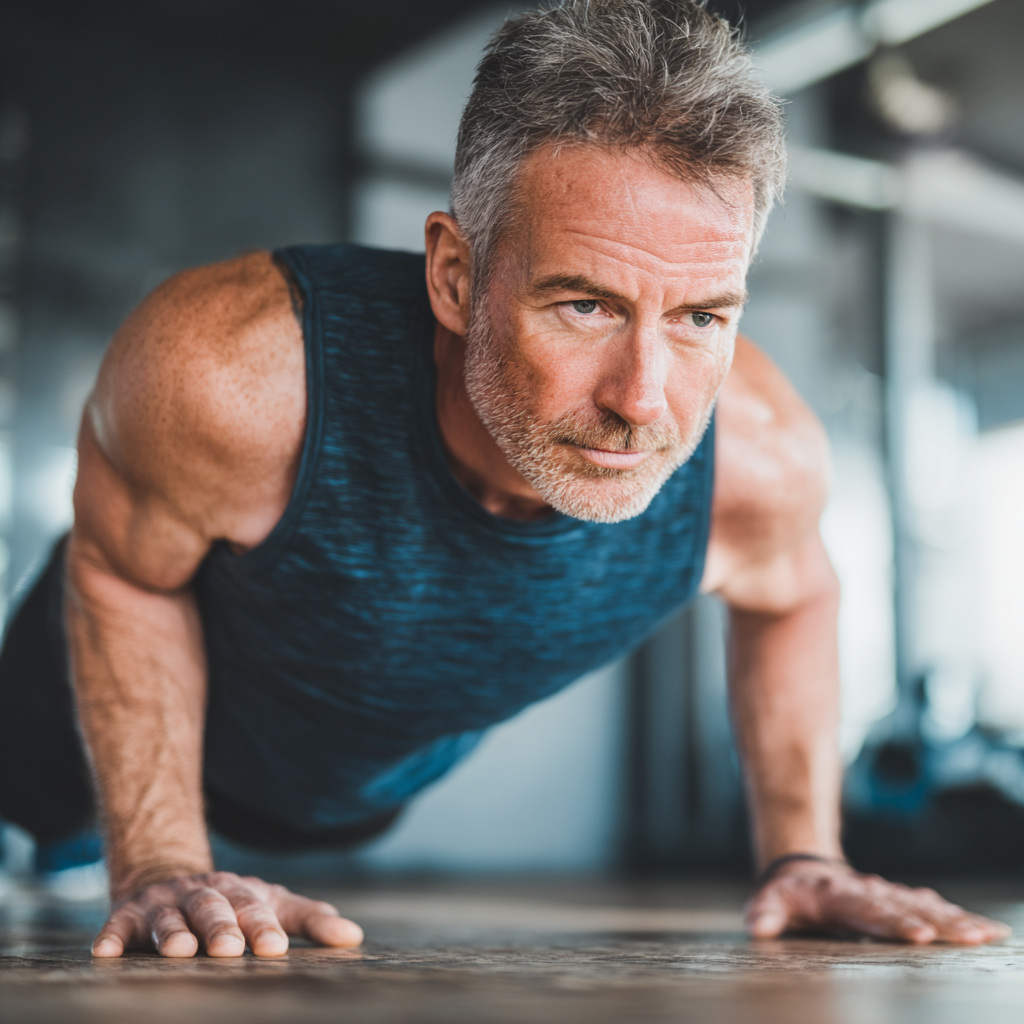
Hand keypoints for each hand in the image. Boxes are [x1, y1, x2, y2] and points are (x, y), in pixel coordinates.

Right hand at [91, 871, 362, 957]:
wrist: (171, 875)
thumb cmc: (234, 903)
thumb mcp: (272, 905)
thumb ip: (310, 921)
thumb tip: (354, 938)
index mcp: (241, 894)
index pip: (256, 910)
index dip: (265, 929)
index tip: (276, 950)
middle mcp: (203, 895)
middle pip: (213, 909)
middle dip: (221, 929)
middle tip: (230, 950)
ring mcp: (164, 903)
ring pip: (168, 917)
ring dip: (171, 933)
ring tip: (179, 951)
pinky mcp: (127, 914)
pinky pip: (118, 924)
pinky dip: (110, 936)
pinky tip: (105, 953)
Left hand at [744, 860, 1010, 943]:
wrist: (806, 870)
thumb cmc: (789, 894)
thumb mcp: (771, 899)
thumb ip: (765, 911)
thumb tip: (758, 926)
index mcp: (840, 894)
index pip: (869, 910)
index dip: (894, 923)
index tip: (920, 935)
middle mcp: (870, 891)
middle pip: (907, 907)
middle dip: (940, 922)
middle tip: (970, 937)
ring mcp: (889, 894)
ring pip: (928, 906)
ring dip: (958, 921)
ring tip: (987, 934)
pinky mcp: (903, 900)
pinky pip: (936, 908)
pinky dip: (961, 918)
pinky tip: (988, 931)